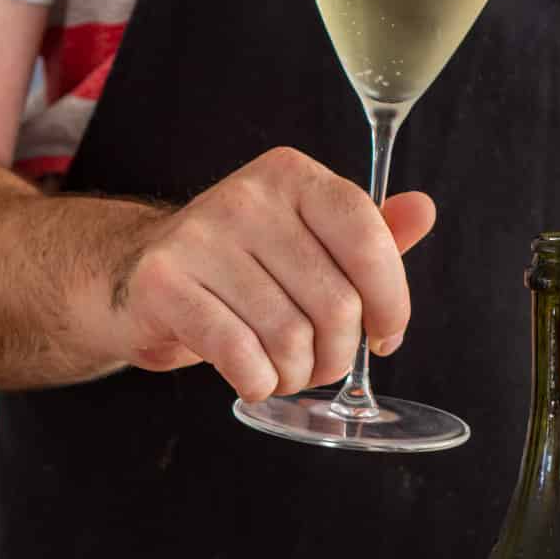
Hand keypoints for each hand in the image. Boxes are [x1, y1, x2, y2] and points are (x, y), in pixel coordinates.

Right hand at [102, 147, 435, 399]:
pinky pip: (241, 355)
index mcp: (291, 176)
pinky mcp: (164, 284)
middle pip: (334, 301)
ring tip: (284, 371)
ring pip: (289, 336)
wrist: (136, 277)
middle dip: (338, 353)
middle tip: (322, 364)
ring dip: (296, 374)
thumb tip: (423, 210)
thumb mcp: (307, 240)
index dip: (390, 301)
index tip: (385, 336)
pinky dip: (258, 382)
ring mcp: (200, 237)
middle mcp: (246, 197)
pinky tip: (252, 378)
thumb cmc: (238, 267)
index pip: (366, 237)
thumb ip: (368, 234)